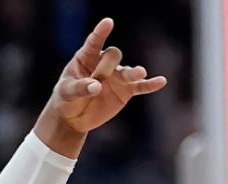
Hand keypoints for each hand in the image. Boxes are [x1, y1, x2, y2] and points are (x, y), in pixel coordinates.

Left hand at [45, 19, 166, 134]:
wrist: (73, 117)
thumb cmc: (66, 99)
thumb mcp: (66, 92)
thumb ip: (80, 87)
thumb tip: (97, 86)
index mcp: (86, 57)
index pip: (94, 42)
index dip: (101, 32)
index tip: (108, 22)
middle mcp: (104, 63)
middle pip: (112, 55)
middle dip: (106, 67)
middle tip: (97, 80)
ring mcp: (117, 76)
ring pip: (129, 71)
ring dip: (134, 72)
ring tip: (139, 73)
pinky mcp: (125, 91)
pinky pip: (140, 86)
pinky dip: (150, 84)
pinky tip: (161, 81)